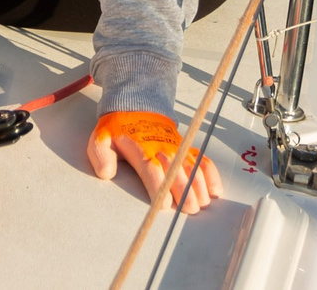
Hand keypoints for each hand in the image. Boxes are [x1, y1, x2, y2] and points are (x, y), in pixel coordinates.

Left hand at [87, 110, 222, 213]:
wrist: (137, 107)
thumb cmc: (119, 130)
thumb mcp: (101, 139)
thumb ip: (100, 155)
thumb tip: (106, 172)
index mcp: (141, 149)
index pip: (152, 169)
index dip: (159, 186)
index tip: (165, 204)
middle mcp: (162, 149)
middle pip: (177, 171)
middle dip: (185, 191)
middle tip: (190, 209)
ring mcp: (177, 149)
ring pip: (192, 167)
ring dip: (200, 185)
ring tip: (202, 203)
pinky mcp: (187, 148)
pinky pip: (203, 160)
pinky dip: (212, 174)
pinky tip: (215, 191)